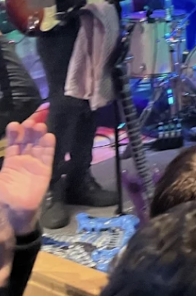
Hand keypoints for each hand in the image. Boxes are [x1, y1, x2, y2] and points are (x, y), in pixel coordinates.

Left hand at [0, 118, 54, 234]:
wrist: (12, 218)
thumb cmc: (1, 200)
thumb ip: (2, 168)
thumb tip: (4, 152)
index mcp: (9, 164)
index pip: (14, 143)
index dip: (15, 133)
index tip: (16, 123)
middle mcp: (23, 162)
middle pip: (28, 141)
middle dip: (29, 129)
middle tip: (32, 119)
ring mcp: (34, 166)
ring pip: (37, 146)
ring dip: (38, 135)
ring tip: (38, 124)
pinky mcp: (44, 172)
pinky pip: (47, 156)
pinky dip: (48, 146)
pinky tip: (48, 136)